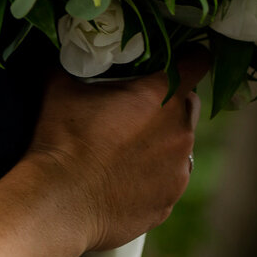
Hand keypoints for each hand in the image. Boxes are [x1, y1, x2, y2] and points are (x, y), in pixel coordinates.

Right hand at [27, 51, 206, 252]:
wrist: (60, 202)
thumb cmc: (62, 140)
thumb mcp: (60, 88)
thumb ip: (71, 65)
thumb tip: (65, 53)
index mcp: (160, 96)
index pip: (196, 63)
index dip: (189, 58)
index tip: (179, 59)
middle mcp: (179, 131)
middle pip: (189, 104)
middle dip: (170, 102)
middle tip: (138, 107)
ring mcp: (178, 170)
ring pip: (179, 145)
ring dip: (161, 141)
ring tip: (126, 149)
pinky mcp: (170, 201)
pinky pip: (168, 180)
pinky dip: (153, 175)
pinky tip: (123, 178)